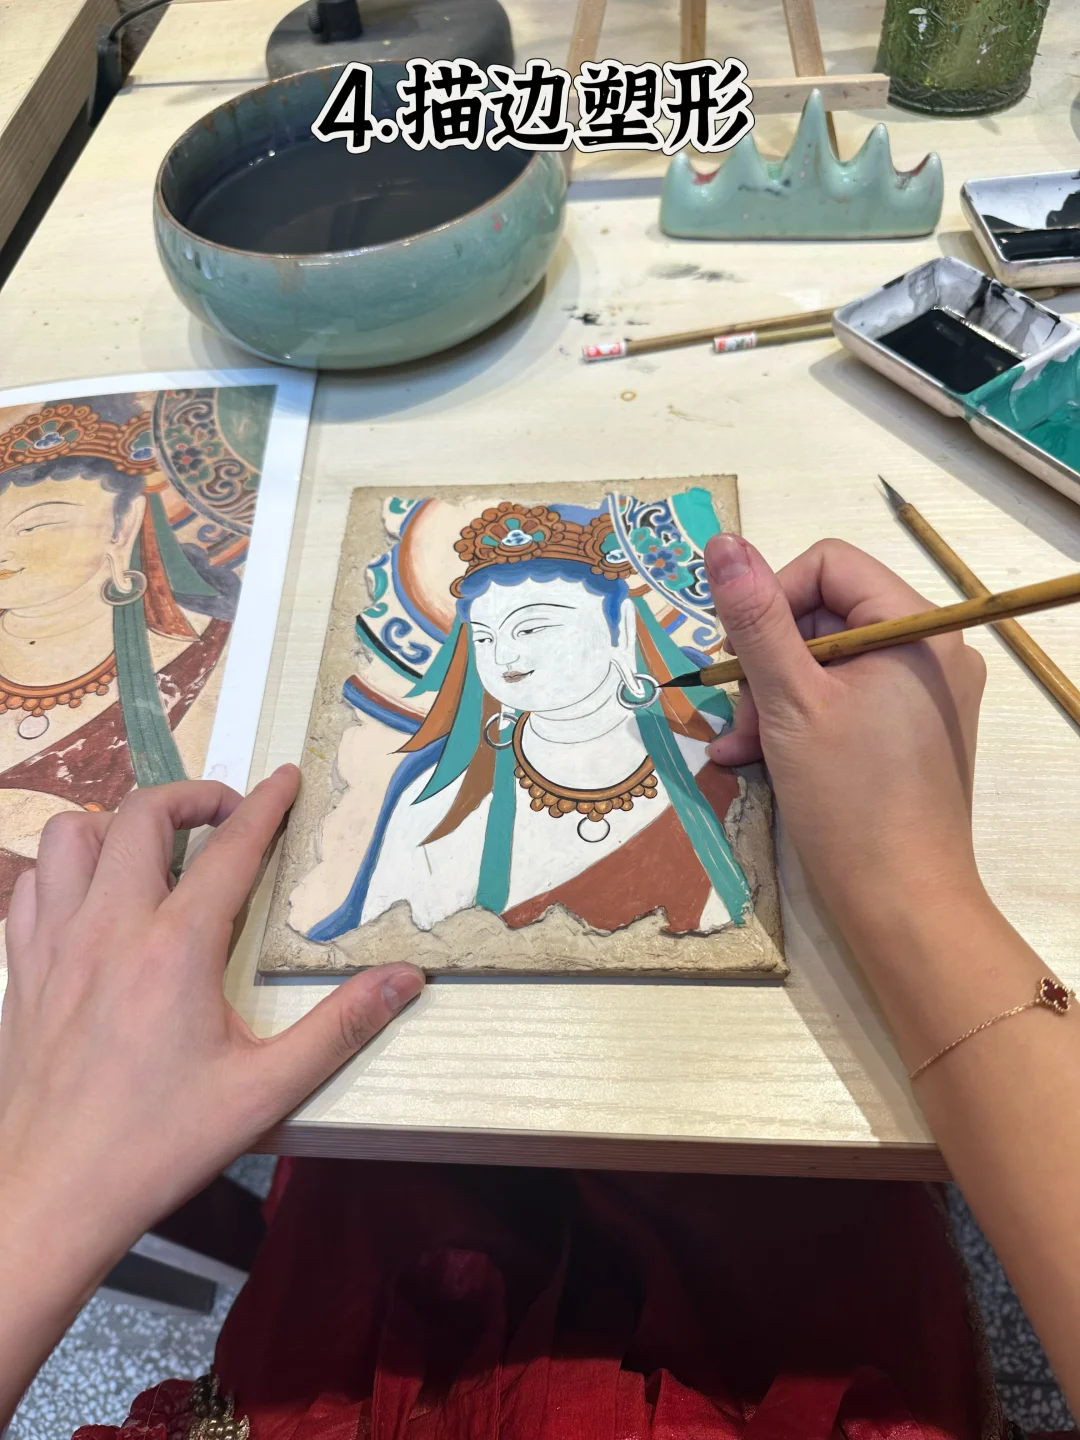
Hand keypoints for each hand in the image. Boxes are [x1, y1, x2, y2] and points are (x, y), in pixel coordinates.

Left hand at [0, 767, 423, 1275]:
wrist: (50, 1196)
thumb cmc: (159, 1145)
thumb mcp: (265, 1092)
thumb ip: (340, 1028)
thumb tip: (406, 979)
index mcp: (176, 949)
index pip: (231, 849)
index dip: (265, 806)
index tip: (286, 780)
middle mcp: (110, 927)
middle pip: (142, 816)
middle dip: (192, 796)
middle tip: (228, 815)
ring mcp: (54, 944)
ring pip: (70, 837)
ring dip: (114, 824)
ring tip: (153, 848)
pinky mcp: (19, 970)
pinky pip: (30, 887)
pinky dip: (61, 871)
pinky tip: (89, 898)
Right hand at [704, 535, 986, 945]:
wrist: (901, 903)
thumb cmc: (850, 800)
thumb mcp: (789, 701)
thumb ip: (755, 619)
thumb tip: (723, 544)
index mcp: (917, 628)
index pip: (828, 566)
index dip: (772, 599)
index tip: (739, 654)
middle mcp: (930, 650)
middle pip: (823, 613)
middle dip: (768, 661)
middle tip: (739, 712)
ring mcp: (922, 693)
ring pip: (824, 661)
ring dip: (771, 697)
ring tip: (742, 744)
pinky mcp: (908, 731)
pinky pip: (842, 699)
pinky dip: (796, 720)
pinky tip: (754, 757)